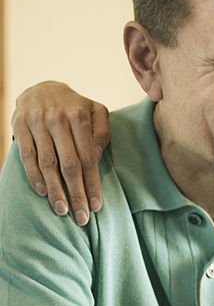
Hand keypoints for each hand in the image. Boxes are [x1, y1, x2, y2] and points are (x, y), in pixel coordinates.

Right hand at [11, 82, 110, 225]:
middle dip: (76, 193)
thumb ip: (101, 133)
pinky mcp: (20, 126)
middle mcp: (58, 119)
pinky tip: (44, 192)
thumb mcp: (96, 111)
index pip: (88, 158)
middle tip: (82, 218)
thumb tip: (95, 158)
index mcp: (79, 116)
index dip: (92, 184)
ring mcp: (37, 122)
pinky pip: (27, 156)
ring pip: (47, 163)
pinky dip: (35, 176)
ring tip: (63, 210)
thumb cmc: (75, 107)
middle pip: (69, 164)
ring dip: (55, 190)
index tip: (96, 206)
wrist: (42, 88)